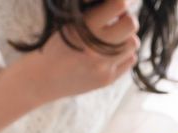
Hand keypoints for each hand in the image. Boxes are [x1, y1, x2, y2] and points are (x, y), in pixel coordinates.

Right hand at [18, 0, 138, 101]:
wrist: (43, 77)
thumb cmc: (57, 44)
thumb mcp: (71, 23)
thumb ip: (96, 14)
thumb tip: (123, 4)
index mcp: (85, 26)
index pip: (119, 4)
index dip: (121, 3)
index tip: (116, 5)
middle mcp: (97, 46)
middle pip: (132, 24)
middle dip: (127, 20)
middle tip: (117, 22)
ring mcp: (104, 65)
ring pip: (133, 43)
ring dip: (126, 38)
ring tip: (113, 39)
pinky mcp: (107, 79)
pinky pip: (130, 60)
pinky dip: (124, 54)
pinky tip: (110, 54)